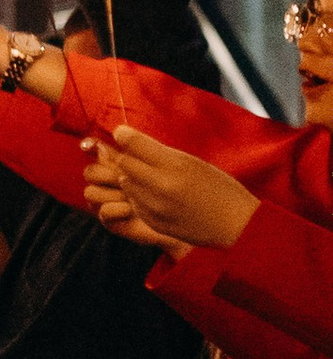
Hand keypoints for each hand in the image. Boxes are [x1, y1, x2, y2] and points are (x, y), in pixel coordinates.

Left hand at [85, 125, 256, 254]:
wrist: (236, 226)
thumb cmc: (220, 189)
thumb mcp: (195, 163)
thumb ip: (162, 154)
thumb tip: (130, 141)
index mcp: (176, 165)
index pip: (134, 144)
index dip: (123, 135)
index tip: (121, 133)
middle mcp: (162, 186)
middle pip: (123, 163)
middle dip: (126, 156)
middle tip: (134, 155)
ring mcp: (155, 207)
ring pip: (125, 183)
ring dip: (131, 177)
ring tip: (149, 176)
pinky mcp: (153, 222)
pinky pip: (134, 203)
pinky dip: (139, 196)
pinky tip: (156, 196)